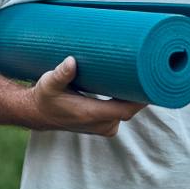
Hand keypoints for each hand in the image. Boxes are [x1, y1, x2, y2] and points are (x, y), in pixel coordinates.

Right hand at [32, 56, 146, 135]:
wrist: (38, 114)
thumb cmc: (45, 96)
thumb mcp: (49, 83)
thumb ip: (61, 74)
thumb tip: (71, 62)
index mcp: (91, 114)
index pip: (125, 110)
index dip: (140, 99)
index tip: (151, 82)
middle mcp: (100, 124)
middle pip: (130, 110)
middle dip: (140, 93)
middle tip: (148, 70)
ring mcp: (103, 127)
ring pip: (127, 112)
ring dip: (134, 97)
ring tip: (142, 75)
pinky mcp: (103, 125)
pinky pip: (122, 113)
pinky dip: (127, 101)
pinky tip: (132, 87)